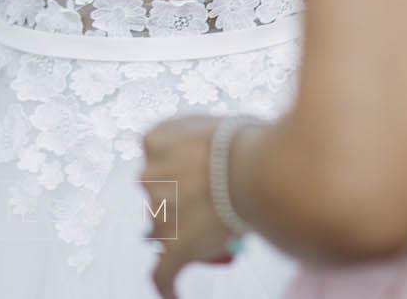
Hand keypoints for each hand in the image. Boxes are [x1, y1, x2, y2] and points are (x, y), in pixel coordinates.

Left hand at [142, 114, 240, 298]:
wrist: (258, 171)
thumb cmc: (248, 142)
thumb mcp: (211, 124)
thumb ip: (195, 139)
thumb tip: (205, 155)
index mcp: (154, 142)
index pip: (156, 158)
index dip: (177, 168)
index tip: (195, 174)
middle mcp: (148, 175)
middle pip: (158, 195)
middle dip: (179, 201)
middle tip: (209, 204)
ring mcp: (159, 213)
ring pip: (164, 229)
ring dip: (183, 232)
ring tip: (213, 228)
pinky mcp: (175, 247)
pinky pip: (162, 274)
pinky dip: (167, 286)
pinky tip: (172, 295)